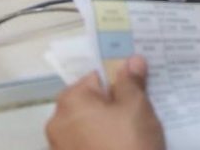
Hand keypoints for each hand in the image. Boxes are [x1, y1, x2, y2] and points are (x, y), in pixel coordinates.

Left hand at [46, 56, 165, 149]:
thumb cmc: (129, 145)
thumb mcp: (136, 108)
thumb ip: (131, 81)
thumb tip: (131, 59)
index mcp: (70, 101)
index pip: (96, 76)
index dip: (119, 80)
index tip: (139, 88)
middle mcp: (57, 123)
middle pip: (91, 103)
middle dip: (114, 105)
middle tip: (142, 113)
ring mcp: (61, 149)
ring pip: (90, 127)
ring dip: (109, 128)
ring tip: (135, 135)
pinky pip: (89, 146)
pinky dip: (104, 145)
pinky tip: (124, 149)